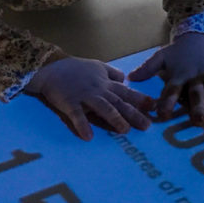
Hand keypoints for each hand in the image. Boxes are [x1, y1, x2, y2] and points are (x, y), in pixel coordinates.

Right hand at [25, 56, 154, 140]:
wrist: (50, 69)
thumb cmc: (74, 69)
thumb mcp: (96, 66)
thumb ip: (111, 73)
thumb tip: (125, 79)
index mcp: (105, 83)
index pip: (126, 92)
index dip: (140, 99)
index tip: (154, 107)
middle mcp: (98, 89)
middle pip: (119, 102)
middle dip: (133, 113)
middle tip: (146, 126)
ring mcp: (84, 96)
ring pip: (103, 107)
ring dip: (114, 118)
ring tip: (124, 130)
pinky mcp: (69, 102)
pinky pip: (77, 115)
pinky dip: (83, 125)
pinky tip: (89, 136)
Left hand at [128, 33, 203, 124]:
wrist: (199, 36)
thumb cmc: (177, 53)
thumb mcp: (161, 57)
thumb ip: (147, 68)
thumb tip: (129, 78)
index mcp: (178, 75)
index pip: (171, 90)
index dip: (167, 102)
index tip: (163, 115)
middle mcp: (195, 77)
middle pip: (195, 94)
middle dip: (197, 108)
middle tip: (198, 122)